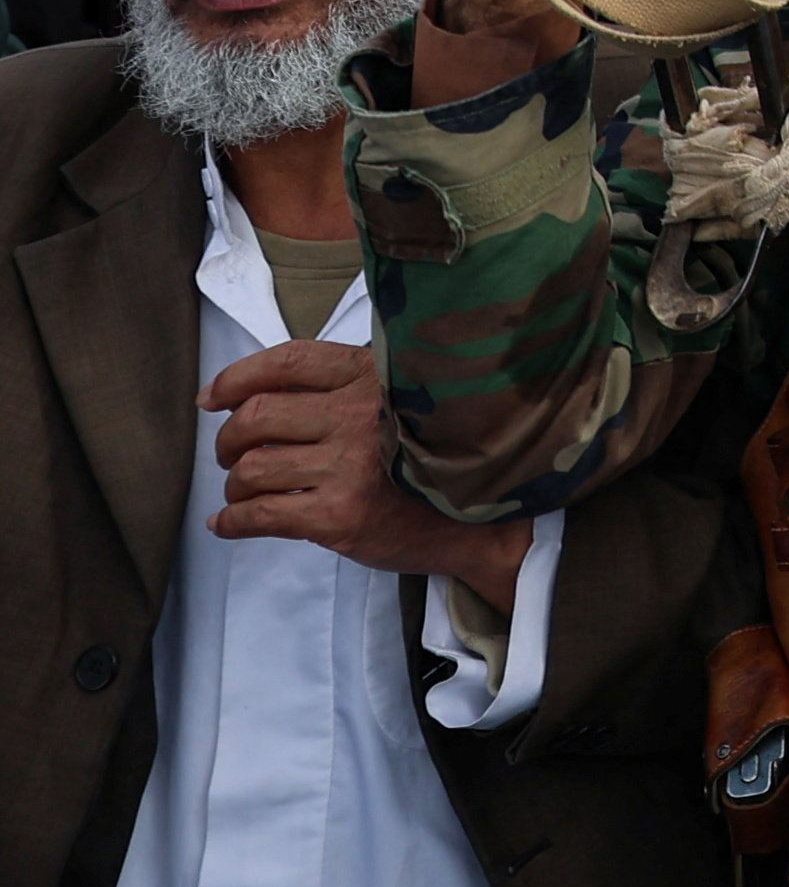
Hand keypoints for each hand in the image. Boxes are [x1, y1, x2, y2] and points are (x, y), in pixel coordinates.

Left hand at [204, 339, 524, 602]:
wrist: (479, 522)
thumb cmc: (429, 458)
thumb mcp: (398, 401)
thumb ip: (341, 388)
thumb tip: (239, 395)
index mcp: (373, 376)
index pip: (287, 362)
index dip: (237, 378)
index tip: (211, 398)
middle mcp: (360, 414)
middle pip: (257, 416)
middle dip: (230, 440)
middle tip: (234, 456)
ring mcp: (350, 465)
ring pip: (252, 469)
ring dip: (236, 485)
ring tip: (246, 492)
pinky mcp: (340, 514)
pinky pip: (259, 515)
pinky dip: (231, 522)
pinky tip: (229, 524)